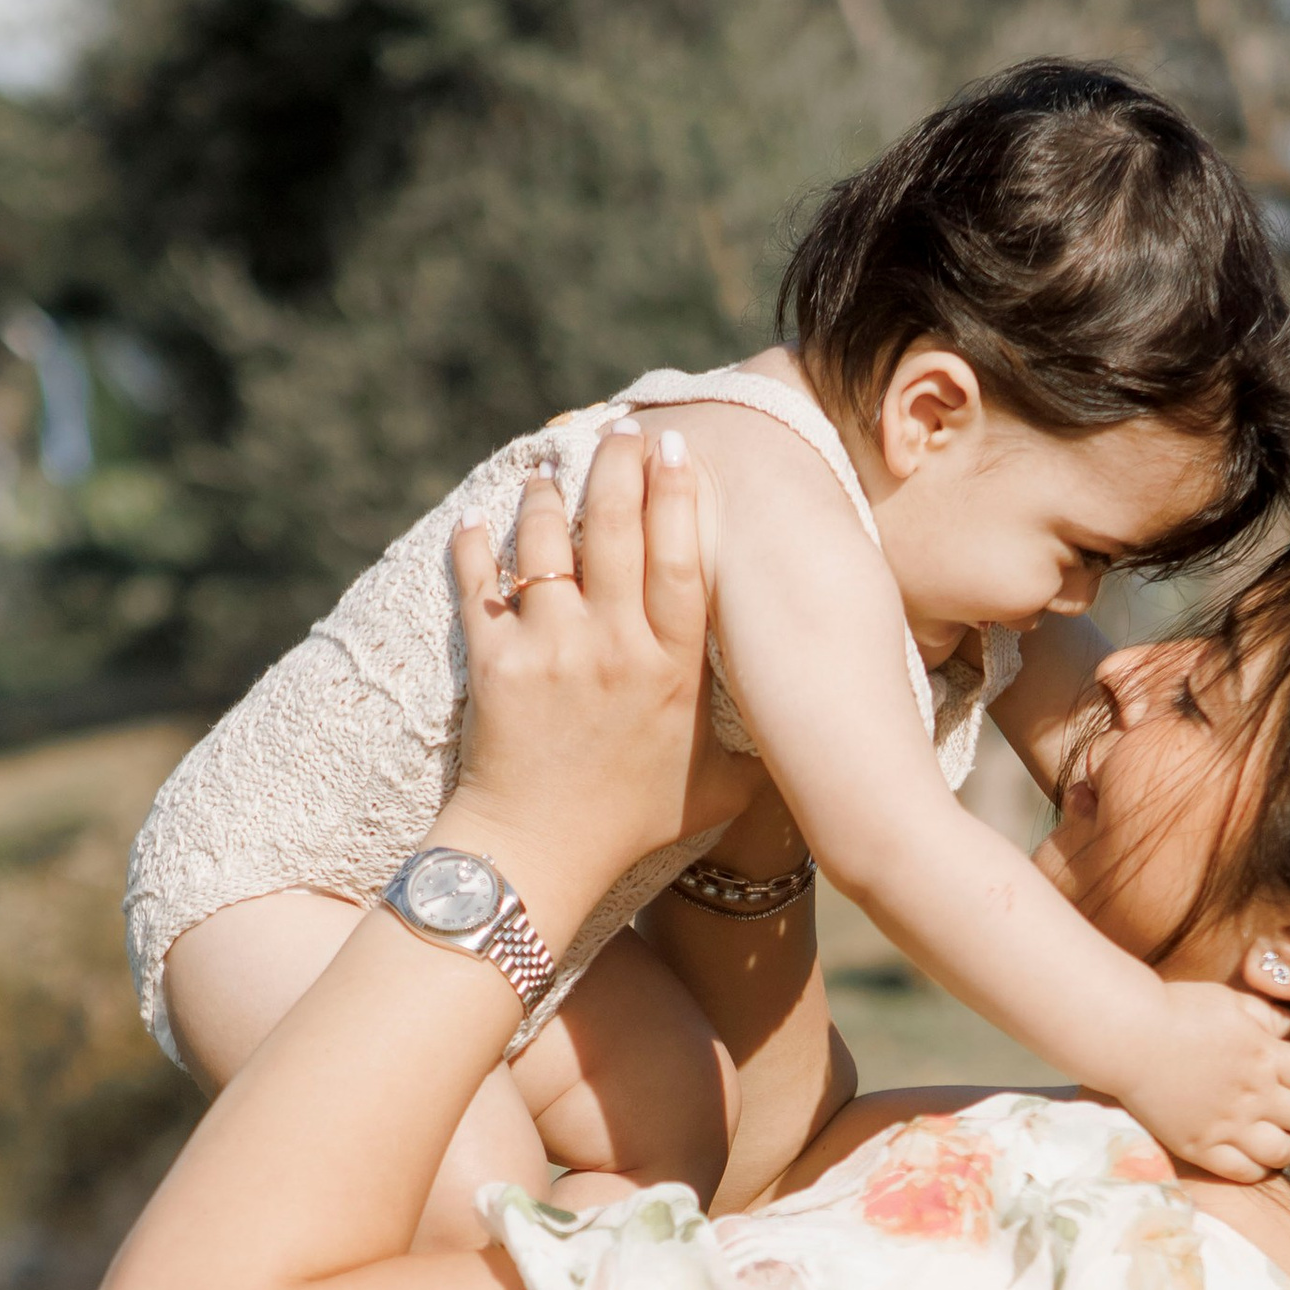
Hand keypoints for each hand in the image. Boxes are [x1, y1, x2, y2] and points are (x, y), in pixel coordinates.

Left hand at [444, 424, 751, 918]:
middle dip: (617, 468)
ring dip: (546, 498)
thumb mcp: (715, 790)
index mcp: (671, 671)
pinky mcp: (495, 665)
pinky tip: (477, 522)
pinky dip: (474, 548)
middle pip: (615, 531)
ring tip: (550, 472)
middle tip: (618, 431)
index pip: (679, 561)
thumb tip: (814, 734)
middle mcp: (613, 649)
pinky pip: (480, 587)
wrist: (537, 858)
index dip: (680, 498)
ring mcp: (550, 652)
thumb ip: (759, 750)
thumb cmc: (629, 826)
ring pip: (546, 546)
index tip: (679, 452)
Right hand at [1101, 977, 1289, 1183]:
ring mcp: (1228, 1126)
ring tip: (1280, 1136)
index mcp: (1268, 1055)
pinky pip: (1243, 1173)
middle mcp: (1256, 1095)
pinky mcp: (1200, 1147)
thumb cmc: (1178, 1009)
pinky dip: (1257, 1168)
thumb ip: (1271, 1018)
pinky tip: (1254, 1157)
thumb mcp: (1234, 1001)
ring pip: (1284, 1152)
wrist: (1127, 1035)